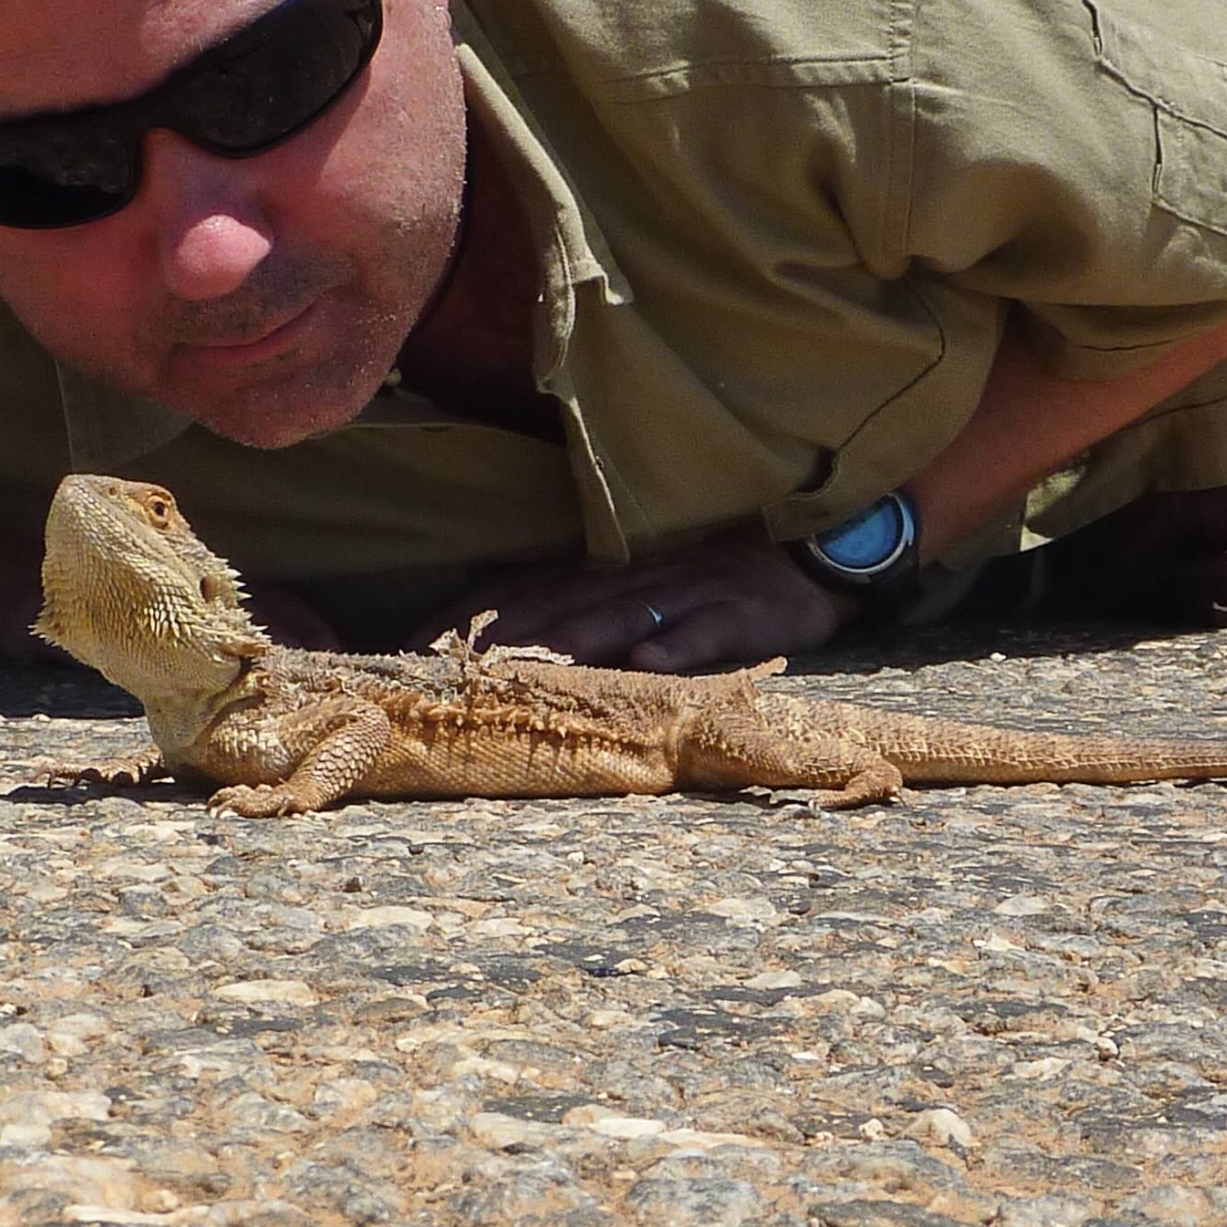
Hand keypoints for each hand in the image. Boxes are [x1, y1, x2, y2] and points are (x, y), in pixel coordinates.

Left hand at [405, 533, 847, 671]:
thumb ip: (584, 605)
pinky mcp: (742, 610)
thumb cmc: (718, 578)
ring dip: (571, 642)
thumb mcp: (645, 585)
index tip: (413, 645)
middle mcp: (638, 576)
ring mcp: (689, 589)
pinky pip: (704, 629)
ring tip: (525, 669)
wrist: (813, 556)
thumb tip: (502, 630)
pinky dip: (674, 646)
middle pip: (558, 602)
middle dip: (500, 636)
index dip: (469, 614)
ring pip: (620, 614)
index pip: (523, 587)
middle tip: (448, 668)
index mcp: (607, 572)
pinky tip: (645, 665)